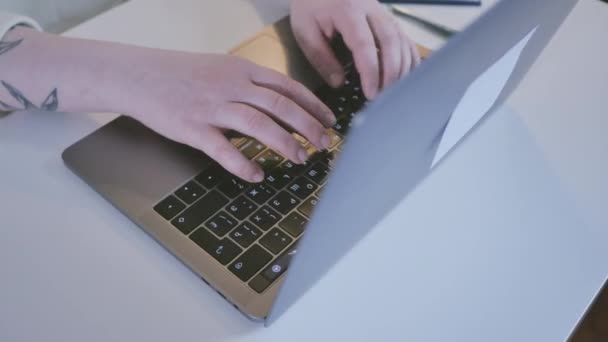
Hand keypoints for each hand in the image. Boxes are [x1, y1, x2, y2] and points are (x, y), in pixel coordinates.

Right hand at [121, 51, 334, 182]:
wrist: (139, 75)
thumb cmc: (181, 74)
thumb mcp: (221, 69)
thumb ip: (250, 84)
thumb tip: (281, 104)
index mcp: (241, 70)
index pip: (287, 86)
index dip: (312, 104)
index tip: (329, 120)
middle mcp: (231, 85)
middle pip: (280, 105)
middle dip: (308, 126)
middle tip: (324, 143)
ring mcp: (212, 106)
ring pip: (257, 124)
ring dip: (284, 143)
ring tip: (301, 158)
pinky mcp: (192, 127)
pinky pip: (222, 149)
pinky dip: (242, 164)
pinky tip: (257, 175)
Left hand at [290, 0, 420, 98]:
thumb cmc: (310, 5)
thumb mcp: (305, 30)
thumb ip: (320, 56)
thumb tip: (338, 83)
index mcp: (347, 11)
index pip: (364, 45)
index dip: (371, 72)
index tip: (371, 93)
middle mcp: (370, 8)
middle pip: (390, 41)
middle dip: (390, 72)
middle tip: (383, 96)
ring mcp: (382, 11)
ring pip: (401, 39)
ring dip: (401, 67)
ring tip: (392, 90)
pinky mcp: (388, 16)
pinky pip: (404, 36)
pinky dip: (409, 56)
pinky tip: (405, 75)